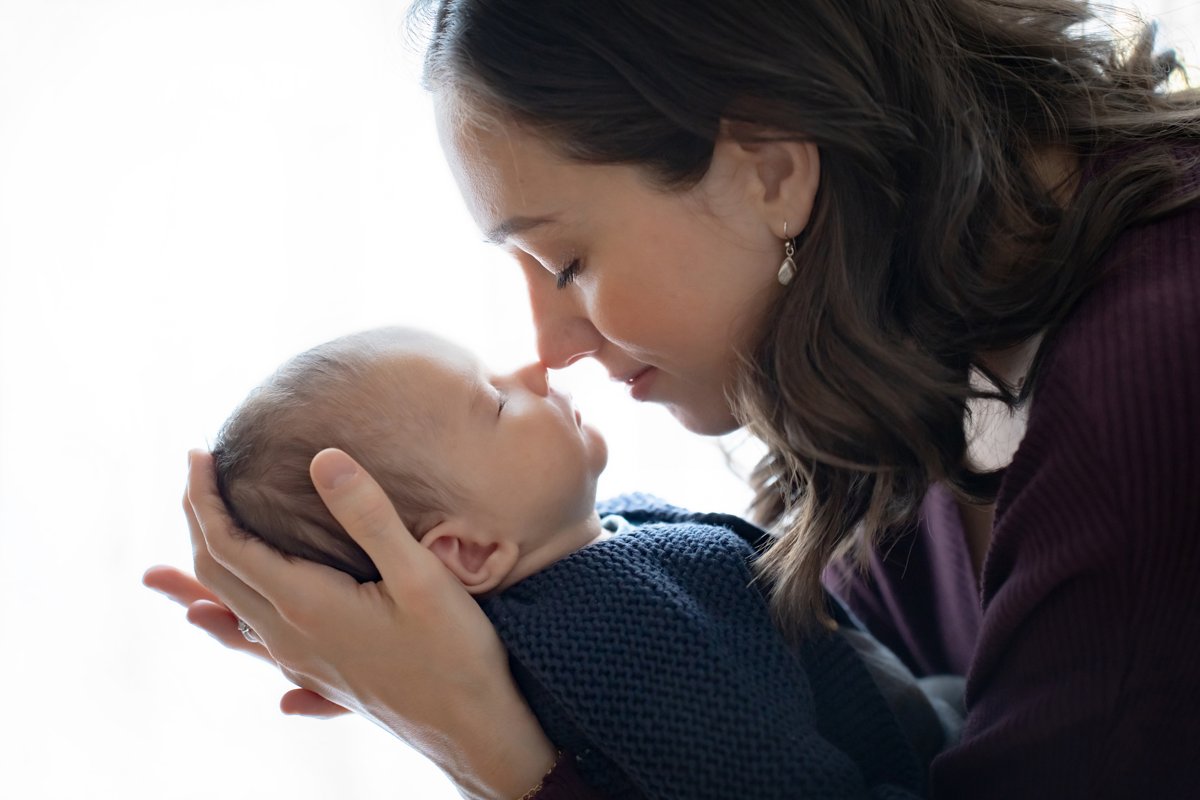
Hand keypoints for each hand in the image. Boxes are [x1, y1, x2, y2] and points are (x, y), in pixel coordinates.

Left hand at [169, 448, 555, 799]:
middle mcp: (289, 635)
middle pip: (218, 574)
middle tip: (195, 474)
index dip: (204, 498)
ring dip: (197, 577)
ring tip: (162, 573)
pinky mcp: (318, 671)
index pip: (227, 544)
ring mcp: (300, 658)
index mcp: (305, 604)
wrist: (471, 726)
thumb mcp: (419, 574)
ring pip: (229, 611)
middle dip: (197, 521)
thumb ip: (369, 516)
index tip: (198, 454)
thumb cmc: (453, 650)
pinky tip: (219, 625)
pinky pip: (251, 638)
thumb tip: (324, 458)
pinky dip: (222, 617)